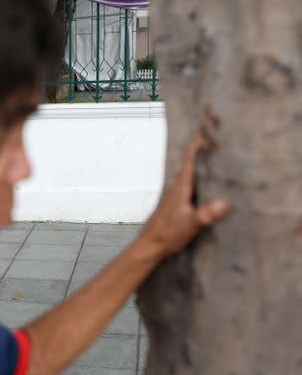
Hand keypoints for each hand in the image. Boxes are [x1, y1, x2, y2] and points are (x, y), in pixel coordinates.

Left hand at [141, 133, 229, 257]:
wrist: (150, 247)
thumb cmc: (166, 235)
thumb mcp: (190, 224)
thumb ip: (205, 214)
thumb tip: (224, 204)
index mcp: (181, 187)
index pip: (191, 159)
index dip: (199, 143)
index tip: (208, 127)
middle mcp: (179, 188)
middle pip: (193, 163)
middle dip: (204, 149)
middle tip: (217, 134)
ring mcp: (179, 196)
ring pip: (194, 174)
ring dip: (204, 163)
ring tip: (219, 153)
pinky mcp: (181, 205)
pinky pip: (195, 186)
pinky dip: (203, 179)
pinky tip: (212, 183)